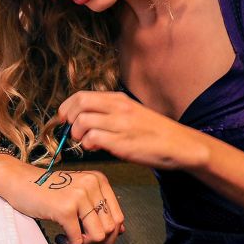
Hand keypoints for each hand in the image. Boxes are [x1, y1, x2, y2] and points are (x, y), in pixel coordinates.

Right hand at [5, 165, 124, 243]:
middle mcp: (92, 185)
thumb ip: (98, 208)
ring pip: (97, 236)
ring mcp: (79, 196)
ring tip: (71, 241)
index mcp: (98, 180)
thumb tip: (119, 231)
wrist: (19, 182)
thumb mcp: (77, 193)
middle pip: (110, 228)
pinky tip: (60, 237)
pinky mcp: (65, 209)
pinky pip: (77, 240)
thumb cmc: (46, 190)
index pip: (118, 216)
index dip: (111, 237)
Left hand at [58, 91, 203, 170]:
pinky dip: (88, 144)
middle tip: (71, 130)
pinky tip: (96, 148)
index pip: (82, 96)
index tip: (63, 118)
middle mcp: (119, 108)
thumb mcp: (131, 114)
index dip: (67, 107)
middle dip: (68, 118)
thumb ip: (109, 114)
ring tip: (86, 141)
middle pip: (79, 105)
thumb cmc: (154, 132)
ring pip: (83, 122)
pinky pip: (93, 138)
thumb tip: (84, 119)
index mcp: (119, 100)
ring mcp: (121, 125)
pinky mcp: (123, 142)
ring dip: (78, 134)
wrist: (180, 145)